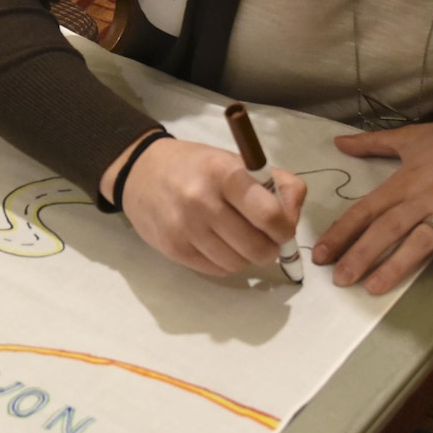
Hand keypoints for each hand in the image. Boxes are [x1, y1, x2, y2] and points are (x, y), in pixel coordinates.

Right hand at [107, 135, 306, 279]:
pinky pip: (216, 270)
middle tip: (264, 239)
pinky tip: (218, 244)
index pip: (270, 215)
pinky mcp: (173, 249)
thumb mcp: (238, 161)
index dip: (284, 229)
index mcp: (225, 173)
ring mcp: (186, 228)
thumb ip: (277, 185)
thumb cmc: (198, 166)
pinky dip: (225, 262)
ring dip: (246, 257)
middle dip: (269, 249)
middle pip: (257, 248)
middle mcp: (203, 201)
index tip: (282, 228)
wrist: (140, 172)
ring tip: (238, 239)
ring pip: (238, 264)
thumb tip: (292, 220)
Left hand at [313, 101, 432, 294]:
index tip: (321, 254)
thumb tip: (338, 142)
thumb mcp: (412, 136)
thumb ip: (373, 143)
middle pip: (388, 229)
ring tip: (375, 287)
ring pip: (422, 240)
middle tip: (340, 279)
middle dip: (362, 254)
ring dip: (398, 264)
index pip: (367, 209)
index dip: (342, 232)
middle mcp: (426, 197)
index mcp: (406, 180)